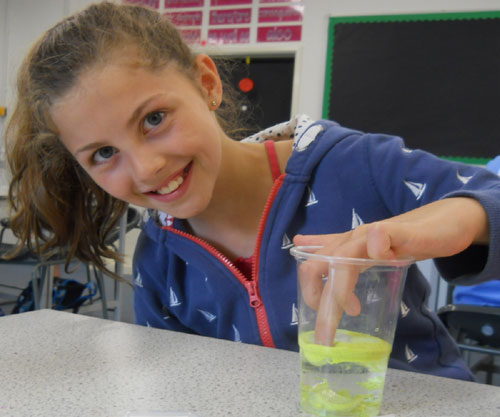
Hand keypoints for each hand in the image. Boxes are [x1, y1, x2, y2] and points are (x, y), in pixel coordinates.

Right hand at [293, 197, 488, 344]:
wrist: (450, 217)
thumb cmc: (437, 230)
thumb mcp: (421, 236)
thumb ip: (395, 236)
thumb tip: (373, 242)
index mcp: (363, 240)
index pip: (337, 271)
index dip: (331, 299)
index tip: (333, 329)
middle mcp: (353, 240)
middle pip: (318, 267)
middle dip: (316, 299)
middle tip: (329, 329)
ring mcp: (355, 239)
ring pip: (322, 261)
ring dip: (318, 288)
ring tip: (339, 311)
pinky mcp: (361, 241)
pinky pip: (331, 243)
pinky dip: (313, 246)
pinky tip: (300, 244)